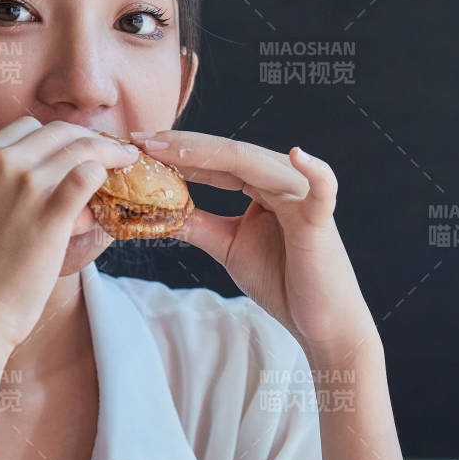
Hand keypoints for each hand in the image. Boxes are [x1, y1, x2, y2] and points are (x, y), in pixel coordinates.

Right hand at [0, 117, 139, 352]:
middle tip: (116, 155)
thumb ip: (9, 182)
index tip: (81, 149)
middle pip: (61, 132)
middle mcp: (1, 162)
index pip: (32, 126)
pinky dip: (106, 179)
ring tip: (126, 167)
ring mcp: (26, 185)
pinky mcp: (50, 213)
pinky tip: (110, 196)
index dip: (63, 136)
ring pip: (83, 149)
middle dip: (93, 140)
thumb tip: (59, 172)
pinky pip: (89, 176)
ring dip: (109, 157)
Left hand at [129, 130, 376, 360]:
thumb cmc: (282, 281)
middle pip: (229, 154)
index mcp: (262, 185)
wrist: (319, 321)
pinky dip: (316, 171)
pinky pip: (322, 190)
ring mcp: (302, 196)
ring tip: (172, 148)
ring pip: (255, 164)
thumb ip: (198, 225)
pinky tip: (300, 154)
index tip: (136, 147)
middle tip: (141, 138)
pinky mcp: (320, 219)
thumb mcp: (229, 246)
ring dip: (212, 153)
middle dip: (183, 146)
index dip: (177, 153)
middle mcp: (282, 181)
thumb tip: (157, 211)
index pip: (215, 161)